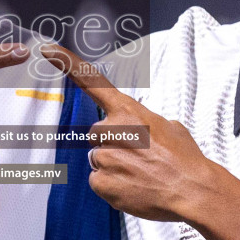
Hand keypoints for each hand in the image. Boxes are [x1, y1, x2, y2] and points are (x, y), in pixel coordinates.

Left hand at [40, 44, 228, 222]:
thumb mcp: (168, 127)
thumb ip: (144, 122)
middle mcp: (113, 130)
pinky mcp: (102, 182)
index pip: (92, 82)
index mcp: (129, 112)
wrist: (193, 190)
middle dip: (112, 144)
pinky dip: (112, 186)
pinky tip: (133, 187)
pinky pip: (98, 181)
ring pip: (98, 159)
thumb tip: (140, 130)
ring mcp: (105, 156)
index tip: (46, 49)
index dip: (67, 63)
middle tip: (139, 157)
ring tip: (140, 174)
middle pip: (96, 134)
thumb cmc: (184, 159)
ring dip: (114, 166)